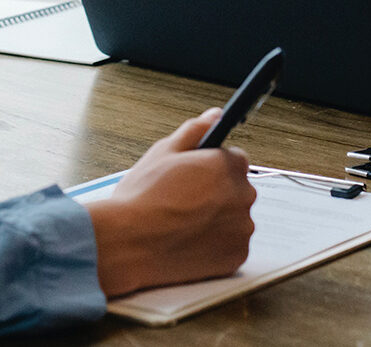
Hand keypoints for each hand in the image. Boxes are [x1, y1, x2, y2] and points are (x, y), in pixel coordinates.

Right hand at [85, 109, 256, 296]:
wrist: (128, 245)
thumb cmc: (141, 199)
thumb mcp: (162, 153)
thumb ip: (194, 131)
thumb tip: (214, 115)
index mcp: (227, 164)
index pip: (234, 159)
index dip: (212, 168)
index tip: (195, 178)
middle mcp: (243, 194)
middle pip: (237, 189)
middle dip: (217, 194)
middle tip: (184, 202)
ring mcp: (242, 227)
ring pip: (235, 219)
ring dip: (218, 220)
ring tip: (184, 225)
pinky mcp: (237, 256)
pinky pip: (232, 246)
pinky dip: (216, 246)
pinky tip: (190, 243)